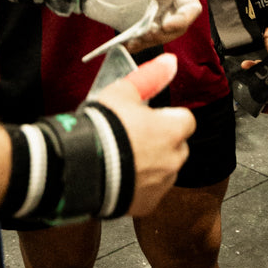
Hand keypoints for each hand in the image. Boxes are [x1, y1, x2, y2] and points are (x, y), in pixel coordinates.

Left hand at [84, 0, 201, 50]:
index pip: (191, 9)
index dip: (183, 19)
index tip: (165, 25)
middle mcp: (167, 5)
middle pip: (179, 27)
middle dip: (164, 34)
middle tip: (147, 33)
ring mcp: (155, 17)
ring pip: (163, 37)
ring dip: (151, 41)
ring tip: (134, 40)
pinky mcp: (142, 28)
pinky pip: (147, 42)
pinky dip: (139, 45)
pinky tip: (128, 44)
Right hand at [93, 54, 195, 215]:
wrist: (82, 168)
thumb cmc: (103, 128)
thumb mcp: (123, 92)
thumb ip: (150, 77)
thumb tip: (170, 62)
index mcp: (171, 130)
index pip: (185, 120)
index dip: (167, 117)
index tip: (150, 118)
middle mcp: (173, 159)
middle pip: (177, 147)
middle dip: (161, 142)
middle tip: (133, 138)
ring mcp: (161, 184)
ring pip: (164, 171)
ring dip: (151, 165)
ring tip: (123, 158)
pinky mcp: (146, 205)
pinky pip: (149, 193)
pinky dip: (139, 187)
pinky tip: (119, 177)